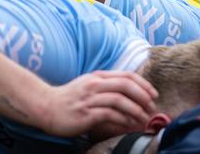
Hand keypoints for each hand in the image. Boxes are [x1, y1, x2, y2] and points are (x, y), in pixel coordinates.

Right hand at [40, 71, 157, 137]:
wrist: (46, 106)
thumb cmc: (70, 98)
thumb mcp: (90, 86)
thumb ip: (108, 86)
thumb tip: (131, 94)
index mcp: (99, 76)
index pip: (127, 75)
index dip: (144, 84)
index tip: (154, 94)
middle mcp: (95, 85)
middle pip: (126, 85)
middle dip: (143, 96)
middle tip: (151, 107)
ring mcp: (90, 98)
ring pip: (119, 100)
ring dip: (135, 110)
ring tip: (143, 118)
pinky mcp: (85, 113)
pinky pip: (109, 114)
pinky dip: (122, 119)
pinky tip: (128, 124)